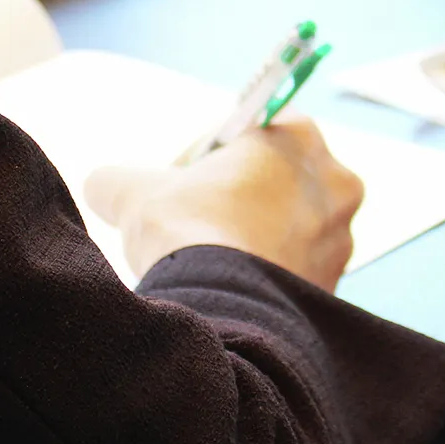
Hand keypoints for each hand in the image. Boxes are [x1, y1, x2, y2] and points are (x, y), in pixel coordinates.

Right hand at [84, 115, 363, 291]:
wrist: (221, 311)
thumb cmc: (185, 233)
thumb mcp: (132, 191)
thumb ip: (116, 179)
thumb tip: (103, 186)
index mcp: (297, 136)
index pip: (249, 132)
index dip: (208, 156)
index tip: (182, 181)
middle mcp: (334, 181)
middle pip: (275, 180)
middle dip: (237, 197)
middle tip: (193, 220)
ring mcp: (341, 237)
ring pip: (289, 228)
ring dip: (254, 237)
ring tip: (210, 258)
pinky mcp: (335, 284)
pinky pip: (296, 270)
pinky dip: (268, 275)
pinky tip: (231, 286)